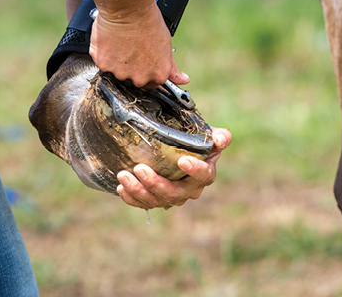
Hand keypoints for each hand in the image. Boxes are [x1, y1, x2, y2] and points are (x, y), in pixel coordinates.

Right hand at [89, 2, 189, 88]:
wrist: (128, 7)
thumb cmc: (148, 21)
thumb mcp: (166, 46)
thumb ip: (172, 67)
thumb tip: (184, 80)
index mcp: (158, 75)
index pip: (151, 83)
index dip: (146, 70)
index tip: (142, 60)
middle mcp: (140, 77)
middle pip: (132, 79)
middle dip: (131, 66)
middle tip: (131, 47)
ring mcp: (121, 73)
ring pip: (116, 72)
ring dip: (117, 61)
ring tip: (121, 42)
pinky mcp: (104, 64)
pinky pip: (102, 63)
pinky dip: (104, 54)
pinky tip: (111, 41)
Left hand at [115, 127, 231, 208]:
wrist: (180, 151)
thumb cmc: (194, 142)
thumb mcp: (208, 136)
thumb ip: (218, 136)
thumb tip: (220, 139)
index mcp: (205, 174)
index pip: (204, 174)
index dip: (195, 169)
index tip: (182, 160)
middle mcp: (190, 190)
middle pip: (175, 193)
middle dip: (156, 183)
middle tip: (139, 168)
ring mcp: (172, 197)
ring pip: (156, 200)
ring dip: (138, 190)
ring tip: (123, 176)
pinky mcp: (156, 200)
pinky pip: (144, 204)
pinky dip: (131, 199)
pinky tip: (121, 188)